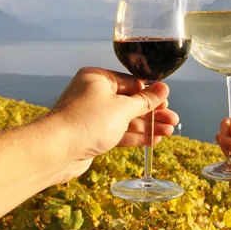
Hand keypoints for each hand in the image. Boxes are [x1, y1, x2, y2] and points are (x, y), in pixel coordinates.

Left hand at [49, 67, 178, 182]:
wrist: (57, 151)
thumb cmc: (88, 121)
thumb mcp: (122, 108)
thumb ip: (145, 100)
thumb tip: (164, 88)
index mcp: (98, 78)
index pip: (132, 83)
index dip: (151, 94)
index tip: (168, 102)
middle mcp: (94, 94)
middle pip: (131, 102)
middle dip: (153, 113)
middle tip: (173, 120)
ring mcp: (93, 115)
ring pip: (127, 119)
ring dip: (148, 126)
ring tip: (169, 132)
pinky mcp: (93, 135)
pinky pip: (119, 132)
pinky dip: (135, 136)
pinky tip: (154, 140)